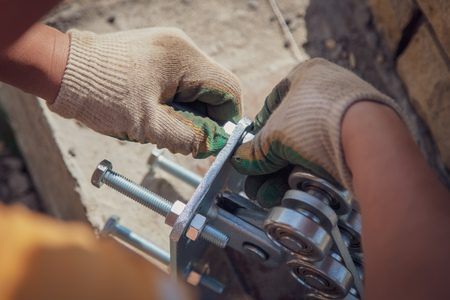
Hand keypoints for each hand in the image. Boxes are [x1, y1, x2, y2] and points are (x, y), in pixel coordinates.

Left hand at [48, 27, 241, 157]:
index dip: (226, 119)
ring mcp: (168, 48)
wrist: (62, 71)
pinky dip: (174, 101)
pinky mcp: (156, 53)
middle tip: (181, 139)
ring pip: (195, 87)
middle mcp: (181, 47)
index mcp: (185, 59)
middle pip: (212, 89)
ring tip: (161, 127)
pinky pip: (178, 81)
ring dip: (186, 111)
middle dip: (203, 118)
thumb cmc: (101, 94)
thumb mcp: (148, 124)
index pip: (228, 89)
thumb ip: (187, 137)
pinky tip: (155, 113)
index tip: (213, 140)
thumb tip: (212, 144)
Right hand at [231, 58, 412, 206]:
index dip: (259, 129)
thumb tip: (241, 160)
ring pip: (307, 147)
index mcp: (308, 74)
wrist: (371, 140)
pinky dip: (308, 173)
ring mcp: (349, 114)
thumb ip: (256, 150)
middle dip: (271, 162)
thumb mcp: (274, 135)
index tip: (251, 150)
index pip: (274, 102)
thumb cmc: (318, 122)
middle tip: (258, 181)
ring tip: (270, 194)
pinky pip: (328, 156)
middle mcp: (330, 90)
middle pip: (290, 131)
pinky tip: (295, 190)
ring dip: (284, 173)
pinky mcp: (363, 138)